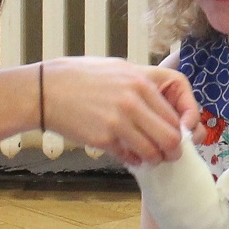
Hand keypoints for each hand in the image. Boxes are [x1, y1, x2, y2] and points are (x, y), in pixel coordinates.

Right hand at [41, 57, 199, 165]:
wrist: (45, 90)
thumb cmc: (78, 77)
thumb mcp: (117, 70)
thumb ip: (142, 86)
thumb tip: (163, 107)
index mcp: (140, 81)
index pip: (176, 109)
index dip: (183, 126)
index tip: (180, 133)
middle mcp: (133, 101)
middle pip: (170, 134)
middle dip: (173, 149)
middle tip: (169, 154)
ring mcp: (119, 121)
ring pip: (153, 150)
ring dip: (154, 158)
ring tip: (149, 158)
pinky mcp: (104, 138)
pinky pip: (129, 155)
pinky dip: (133, 159)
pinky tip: (128, 156)